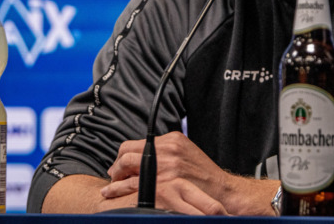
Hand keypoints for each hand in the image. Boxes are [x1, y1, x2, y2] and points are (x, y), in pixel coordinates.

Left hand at [101, 132, 231, 214]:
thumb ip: (166, 152)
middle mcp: (167, 148)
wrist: (221, 191)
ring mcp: (165, 165)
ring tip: (112, 185)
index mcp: (172, 139)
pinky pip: (133, 183)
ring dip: (116, 176)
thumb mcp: (186, 154)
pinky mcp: (163, 182)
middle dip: (117, 164)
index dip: (125, 154)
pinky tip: (114, 192)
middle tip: (114, 174)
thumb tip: (144, 155)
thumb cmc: (203, 177)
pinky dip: (120, 188)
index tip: (121, 164)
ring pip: (127, 164)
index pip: (138, 142)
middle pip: (128, 150)